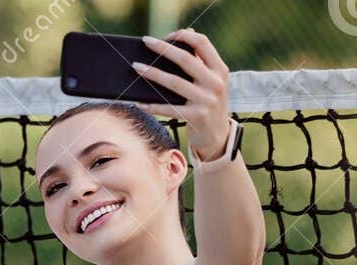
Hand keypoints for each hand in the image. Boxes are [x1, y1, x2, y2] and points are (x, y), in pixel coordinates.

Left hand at [133, 29, 232, 161]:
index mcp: (220, 69)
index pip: (202, 43)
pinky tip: (139, 101)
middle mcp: (215, 83)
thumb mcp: (211, 82)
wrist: (218, 136)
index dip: (184, 36)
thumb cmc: (208, 103)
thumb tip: (178, 39)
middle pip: (185, 59)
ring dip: (152, 73)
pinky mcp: (196, 117)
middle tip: (146, 41)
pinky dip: (152, 105)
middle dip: (163, 49)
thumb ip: (199, 62)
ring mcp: (206, 100)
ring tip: (136, 66)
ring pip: (174, 82)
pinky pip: (168, 108)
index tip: (167, 36)